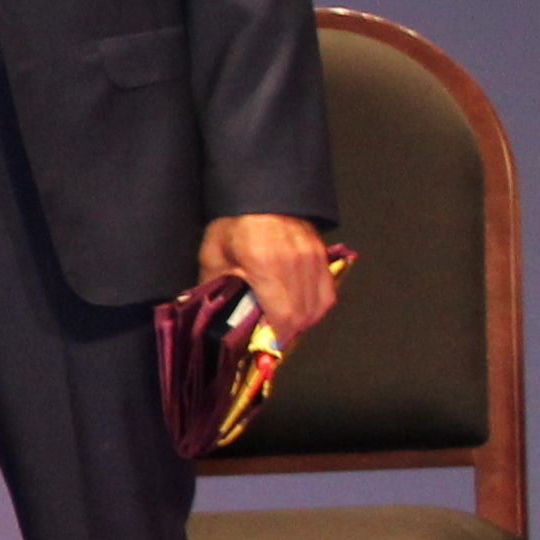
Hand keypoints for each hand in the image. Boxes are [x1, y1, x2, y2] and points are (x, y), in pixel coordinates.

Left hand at [200, 211, 338, 339]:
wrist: (260, 191)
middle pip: (303, 315)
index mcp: (266, 266)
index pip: (284, 315)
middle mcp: (295, 264)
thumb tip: (210, 317)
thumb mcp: (214, 254)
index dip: (277, 337)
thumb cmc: (233, 223)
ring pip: (319, 306)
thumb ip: (214, 288)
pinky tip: (300, 308)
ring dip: (303, 322)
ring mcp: (313, 259)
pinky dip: (316, 306)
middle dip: (288, 333)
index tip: (265, 347)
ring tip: (283, 323)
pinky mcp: (322, 255)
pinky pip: (328, 291)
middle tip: (269, 337)